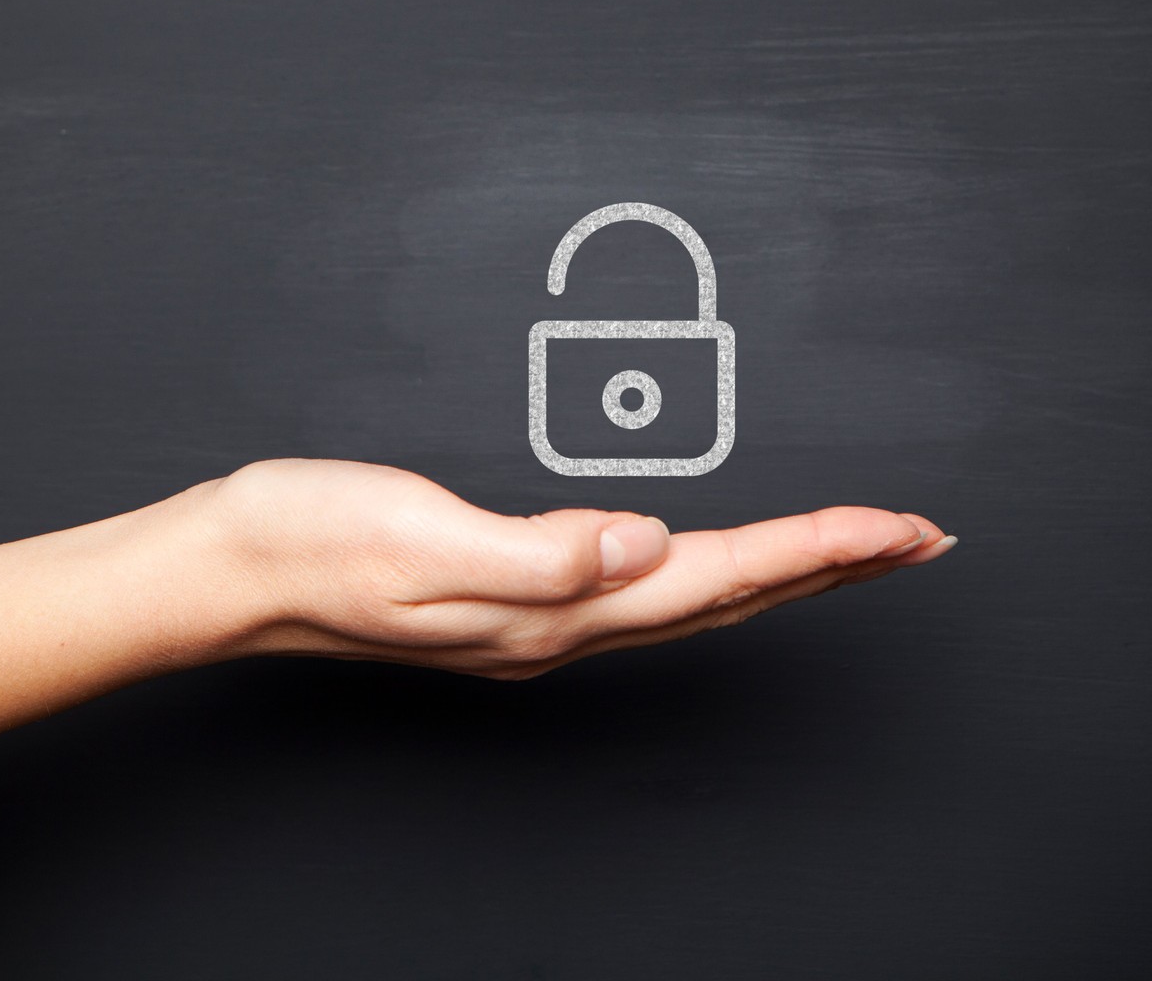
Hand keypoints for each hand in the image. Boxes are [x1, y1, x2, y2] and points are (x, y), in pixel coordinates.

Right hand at [200, 460, 954, 679]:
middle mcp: (558, 624)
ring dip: (786, 572)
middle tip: (917, 540)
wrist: (234, 567)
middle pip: (727, 597)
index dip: (815, 550)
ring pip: (697, 596)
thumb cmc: (311, 540)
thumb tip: (642, 544)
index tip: (897, 527)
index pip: (715, 575)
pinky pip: (650, 586)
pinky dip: (718, 566)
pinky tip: (721, 556)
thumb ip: (537, 552)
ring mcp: (538, 617)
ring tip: (854, 550)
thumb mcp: (419, 538)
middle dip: (831, 570)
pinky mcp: (516, 593)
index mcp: (550, 609)